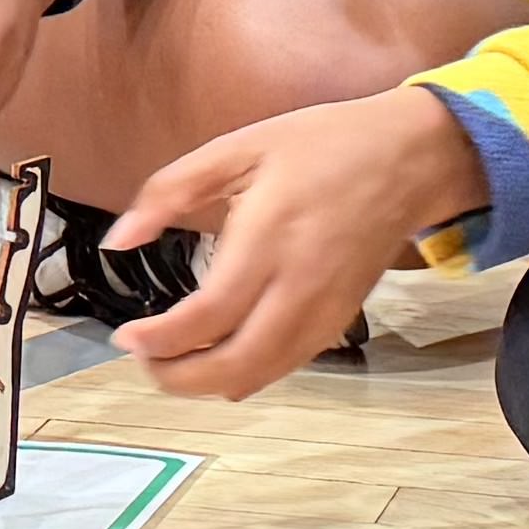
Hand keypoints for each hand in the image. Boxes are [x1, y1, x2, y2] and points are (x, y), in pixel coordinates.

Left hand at [104, 90, 490, 399]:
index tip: (126, 337)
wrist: (408, 158)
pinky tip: (220, 355)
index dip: (161, 340)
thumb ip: (169, 190)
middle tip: (143, 359)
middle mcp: (300, 284)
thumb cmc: (322, 145)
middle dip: (178, 378)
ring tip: (172, 360)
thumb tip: (120, 239)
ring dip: (209, 383)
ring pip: (262, 375)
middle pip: (235, 364)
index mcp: (269, 236)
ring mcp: (325, 309)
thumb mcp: (237, 147)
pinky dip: (247, 374)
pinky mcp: (340, 319)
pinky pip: (288, 366)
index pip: (209, 316)